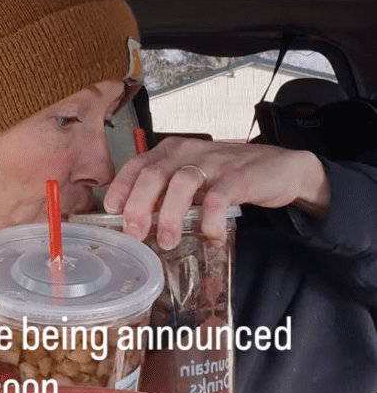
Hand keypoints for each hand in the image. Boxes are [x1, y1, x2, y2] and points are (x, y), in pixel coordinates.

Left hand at [104, 137, 329, 248]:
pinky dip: (209, 221)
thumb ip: (167, 192)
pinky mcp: (238, 178)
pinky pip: (217, 199)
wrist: (280, 167)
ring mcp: (213, 163)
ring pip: (181, 183)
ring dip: (169, 215)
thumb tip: (137, 219)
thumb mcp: (192, 177)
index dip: (121, 186)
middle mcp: (188, 152)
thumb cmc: (228, 175)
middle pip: (154, 173)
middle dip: (138, 204)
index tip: (111, 210)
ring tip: (166, 241)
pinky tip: (209, 237)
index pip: (137, 163)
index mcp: (172, 151)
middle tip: (134, 232)